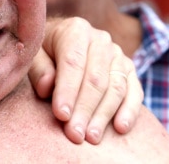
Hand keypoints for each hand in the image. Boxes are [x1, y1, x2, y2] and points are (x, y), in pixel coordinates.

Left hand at [29, 17, 142, 144]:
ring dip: (104, 115)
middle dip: (85, 109)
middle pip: (96, 78)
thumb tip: (47, 87)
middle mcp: (101, 40)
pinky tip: (120, 128)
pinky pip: (134, 91)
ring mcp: (118, 54)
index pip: (73, 62)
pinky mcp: (129, 70)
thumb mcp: (34, 55)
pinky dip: (129, 111)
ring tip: (91, 137)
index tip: (61, 115)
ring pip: (116, 87)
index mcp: (76, 30)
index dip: (67, 90)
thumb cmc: (45, 53)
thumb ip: (39, 69)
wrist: (62, 42)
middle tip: (75, 134)